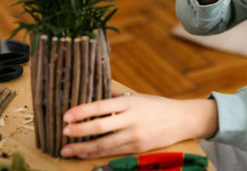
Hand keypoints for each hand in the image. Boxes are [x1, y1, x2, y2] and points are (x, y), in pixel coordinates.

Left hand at [60, 92, 217, 158]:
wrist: (183, 120)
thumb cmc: (158, 106)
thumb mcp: (139, 97)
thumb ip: (118, 97)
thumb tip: (96, 93)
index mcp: (130, 103)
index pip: (101, 106)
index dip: (82, 111)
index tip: (66, 115)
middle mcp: (132, 119)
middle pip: (100, 126)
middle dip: (79, 130)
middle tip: (63, 131)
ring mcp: (135, 135)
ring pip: (104, 144)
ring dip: (83, 147)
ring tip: (66, 149)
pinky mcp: (138, 147)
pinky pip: (113, 152)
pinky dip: (96, 153)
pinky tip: (84, 153)